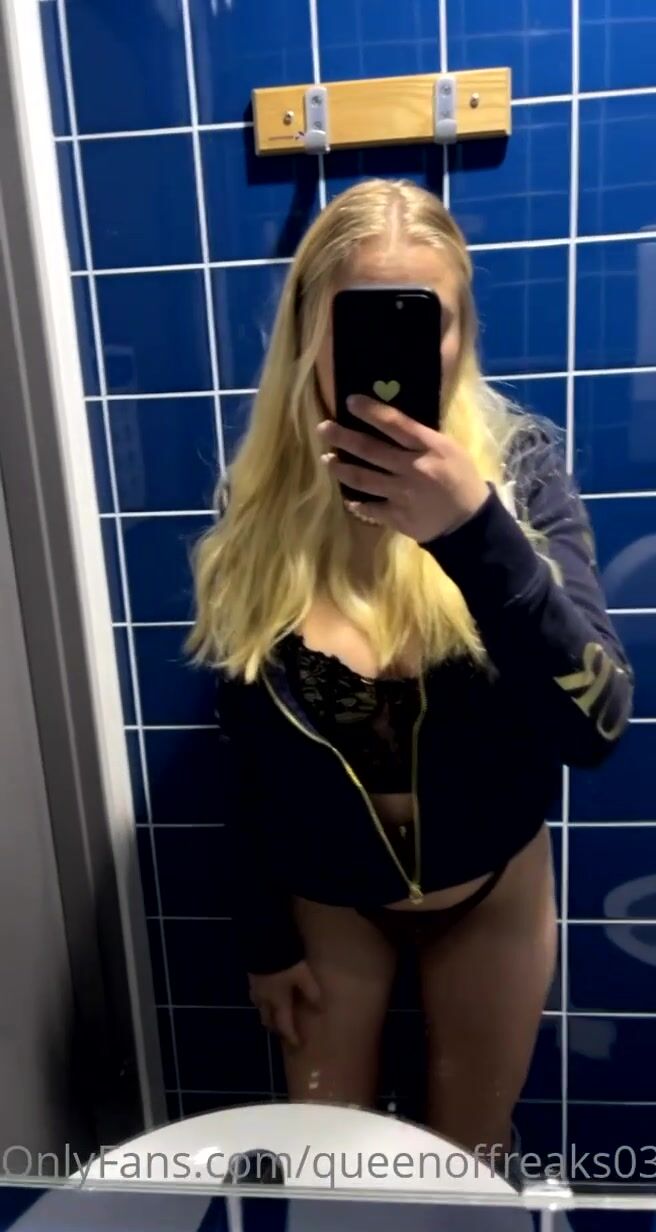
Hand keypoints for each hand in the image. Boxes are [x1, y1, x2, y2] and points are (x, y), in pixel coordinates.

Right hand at [249, 960, 320, 1048]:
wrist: (264, 943)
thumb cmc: (286, 963)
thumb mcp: (303, 977)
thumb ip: (312, 993)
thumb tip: (320, 1009)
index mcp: (278, 1001)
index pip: (284, 1025)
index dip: (291, 1036)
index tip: (296, 1045)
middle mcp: (264, 1000)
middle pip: (268, 1020)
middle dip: (276, 1027)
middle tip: (284, 1029)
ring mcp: (255, 988)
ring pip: (260, 1008)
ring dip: (267, 1013)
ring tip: (275, 1011)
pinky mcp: (251, 977)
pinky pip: (256, 995)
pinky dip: (262, 999)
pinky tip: (267, 992)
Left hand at [318, 395, 489, 542]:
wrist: (469, 522)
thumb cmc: (460, 479)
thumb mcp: (449, 449)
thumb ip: (420, 438)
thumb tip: (388, 424)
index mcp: (429, 447)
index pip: (395, 423)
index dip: (370, 411)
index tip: (350, 402)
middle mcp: (413, 468)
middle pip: (370, 449)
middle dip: (343, 437)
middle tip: (323, 428)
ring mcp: (402, 494)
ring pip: (363, 478)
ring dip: (341, 468)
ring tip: (326, 459)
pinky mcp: (397, 517)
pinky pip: (370, 507)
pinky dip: (357, 502)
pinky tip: (348, 496)